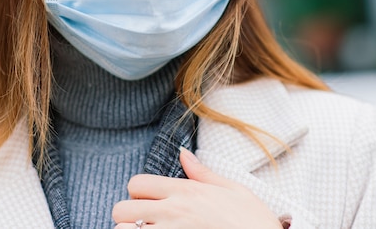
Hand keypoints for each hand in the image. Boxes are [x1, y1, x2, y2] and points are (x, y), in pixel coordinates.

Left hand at [112, 147, 282, 228]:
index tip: (150, 203)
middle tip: (145, 223)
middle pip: (122, 209)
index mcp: (185, 192)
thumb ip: (203, 173)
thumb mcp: (234, 191)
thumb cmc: (254, 223)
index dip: (138, 193)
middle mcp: (173, 212)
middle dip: (128, 216)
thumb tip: (183, 153)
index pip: (136, 184)